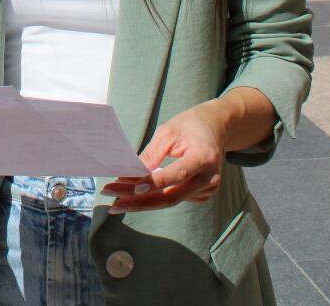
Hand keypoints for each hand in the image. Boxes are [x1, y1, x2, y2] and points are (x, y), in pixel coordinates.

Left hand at [101, 104, 227, 212]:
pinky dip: (154, 197)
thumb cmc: (189, 126)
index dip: (155, 182)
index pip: (178, 174)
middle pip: (172, 196)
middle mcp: (209, 178)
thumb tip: (131, 175)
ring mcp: (208, 190)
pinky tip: (136, 195)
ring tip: (117, 199)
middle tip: (114, 203)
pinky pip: (175, 198)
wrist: (215, 129)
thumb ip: (152, 154)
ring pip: (170, 200)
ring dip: (142, 201)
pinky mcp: (203, 195)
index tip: (133, 187)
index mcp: (204, 157)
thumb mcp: (168, 132)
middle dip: (140, 201)